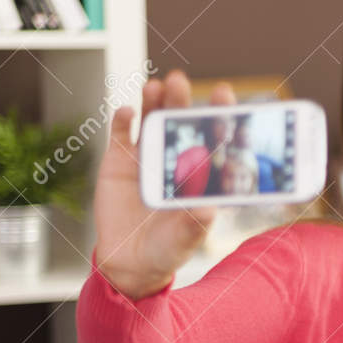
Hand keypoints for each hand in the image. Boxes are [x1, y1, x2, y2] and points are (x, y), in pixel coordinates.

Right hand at [93, 70, 235, 298]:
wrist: (130, 261)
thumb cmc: (168, 249)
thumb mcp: (185, 239)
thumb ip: (195, 223)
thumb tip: (209, 208)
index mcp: (200, 175)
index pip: (212, 139)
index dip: (218, 117)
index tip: (223, 96)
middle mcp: (176, 161)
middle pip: (181, 123)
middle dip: (182, 101)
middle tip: (181, 82)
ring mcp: (148, 158)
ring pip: (152, 121)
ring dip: (154, 102)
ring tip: (157, 86)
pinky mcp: (119, 161)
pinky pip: (121, 134)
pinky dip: (123, 120)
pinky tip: (128, 111)